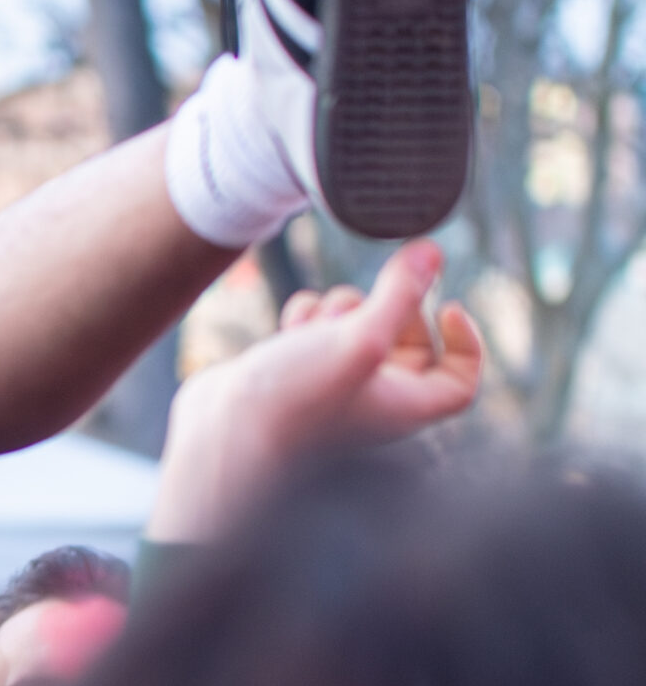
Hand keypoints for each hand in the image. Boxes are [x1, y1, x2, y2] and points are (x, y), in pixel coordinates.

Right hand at [150, 240, 481, 542]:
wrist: (220, 434)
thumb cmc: (293, 403)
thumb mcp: (360, 339)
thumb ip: (399, 293)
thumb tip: (432, 251)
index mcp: (404, 407)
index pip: (460, 380)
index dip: (466, 342)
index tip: (450, 305)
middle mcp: (373, 401)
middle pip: (409, 343)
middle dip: (391, 309)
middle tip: (371, 298)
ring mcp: (331, 387)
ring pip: (359, 331)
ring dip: (342, 309)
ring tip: (320, 316)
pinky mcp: (293, 374)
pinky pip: (317, 335)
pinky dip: (309, 319)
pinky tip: (292, 323)